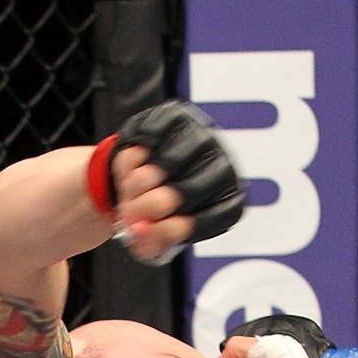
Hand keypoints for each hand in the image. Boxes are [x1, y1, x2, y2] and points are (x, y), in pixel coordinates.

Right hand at [91, 101, 244, 264]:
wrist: (136, 172)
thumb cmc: (152, 208)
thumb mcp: (154, 237)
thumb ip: (148, 241)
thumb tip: (141, 229)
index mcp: (228, 200)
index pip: (218, 216)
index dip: (178, 228)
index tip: (151, 230)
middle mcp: (223, 167)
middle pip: (188, 192)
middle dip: (150, 207)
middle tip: (130, 212)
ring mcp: (202, 137)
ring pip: (167, 164)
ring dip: (137, 182)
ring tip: (129, 189)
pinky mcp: (176, 116)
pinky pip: (149, 138)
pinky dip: (133, 155)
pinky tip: (134, 163)